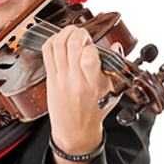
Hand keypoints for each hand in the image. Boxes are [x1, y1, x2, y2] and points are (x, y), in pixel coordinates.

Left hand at [42, 25, 121, 163]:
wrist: (75, 130)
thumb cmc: (95, 110)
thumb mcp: (112, 91)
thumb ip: (114, 67)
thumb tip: (116, 45)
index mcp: (94, 84)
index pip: (89, 58)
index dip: (91, 46)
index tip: (94, 48)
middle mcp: (76, 80)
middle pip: (71, 45)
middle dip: (79, 33)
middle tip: (84, 37)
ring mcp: (61, 78)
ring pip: (57, 45)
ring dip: (66, 33)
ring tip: (73, 35)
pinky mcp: (50, 78)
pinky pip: (46, 52)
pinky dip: (53, 39)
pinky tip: (61, 41)